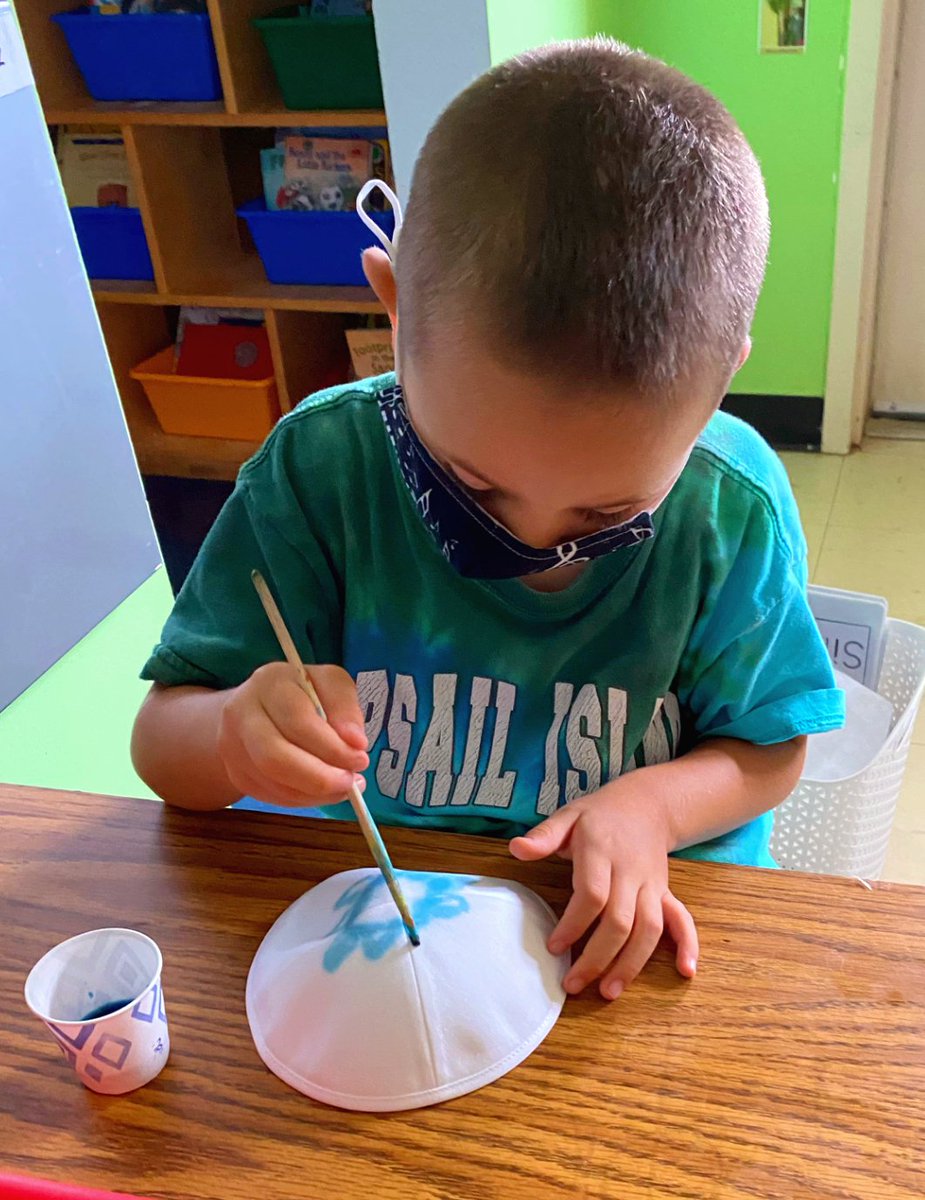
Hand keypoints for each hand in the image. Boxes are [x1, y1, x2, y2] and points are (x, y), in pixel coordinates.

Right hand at [217, 663, 368, 806]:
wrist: (259, 706)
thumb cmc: (303, 692)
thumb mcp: (330, 684)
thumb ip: (345, 706)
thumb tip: (355, 742)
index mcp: (269, 683)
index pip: (298, 721)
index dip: (332, 746)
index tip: (360, 757)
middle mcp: (241, 713)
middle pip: (274, 757)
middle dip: (319, 778)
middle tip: (351, 783)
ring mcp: (233, 746)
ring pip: (272, 782)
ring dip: (315, 793)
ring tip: (343, 787)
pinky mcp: (236, 773)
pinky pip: (271, 795)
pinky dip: (303, 799)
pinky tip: (322, 790)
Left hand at [510, 781, 697, 999]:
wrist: (647, 804)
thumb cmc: (600, 815)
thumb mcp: (568, 816)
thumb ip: (543, 835)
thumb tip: (516, 848)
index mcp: (602, 852)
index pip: (593, 895)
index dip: (574, 925)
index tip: (553, 947)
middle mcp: (631, 872)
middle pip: (621, 922)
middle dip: (598, 958)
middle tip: (573, 984)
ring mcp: (652, 884)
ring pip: (649, 929)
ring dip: (632, 964)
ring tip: (609, 991)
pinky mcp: (665, 893)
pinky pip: (682, 919)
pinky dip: (688, 945)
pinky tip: (685, 972)